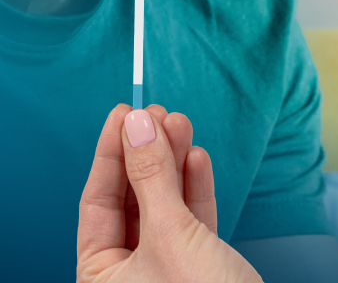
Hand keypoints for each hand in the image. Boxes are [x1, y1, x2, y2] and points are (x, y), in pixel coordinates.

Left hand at [77, 104, 260, 282]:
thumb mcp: (171, 233)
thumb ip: (152, 177)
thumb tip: (138, 125)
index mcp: (100, 278)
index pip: (96, 202)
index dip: (110, 154)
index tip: (124, 112)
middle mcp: (128, 274)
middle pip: (131, 199)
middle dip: (145, 154)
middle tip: (155, 112)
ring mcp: (164, 267)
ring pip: (164, 203)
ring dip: (172, 162)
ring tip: (180, 123)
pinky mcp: (199, 263)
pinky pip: (191, 217)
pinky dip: (194, 186)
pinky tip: (196, 158)